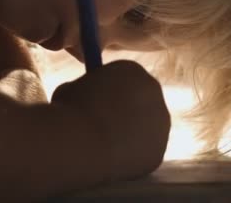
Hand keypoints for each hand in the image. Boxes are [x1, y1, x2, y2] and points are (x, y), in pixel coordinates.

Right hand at [51, 60, 170, 179]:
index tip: (93, 102)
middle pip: (140, 101)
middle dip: (124, 111)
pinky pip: (142, 153)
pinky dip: (129, 157)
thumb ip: (86, 90)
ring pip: (144, 129)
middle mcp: (154, 92)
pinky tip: (108, 159)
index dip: (108, 90)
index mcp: (132, 70)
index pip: (124, 78)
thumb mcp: (71, 88)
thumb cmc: (69, 109)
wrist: (80, 140)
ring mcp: (160, 124)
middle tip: (98, 125)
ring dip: (128, 134)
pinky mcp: (158, 152)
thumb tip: (83, 98)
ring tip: (100, 145)